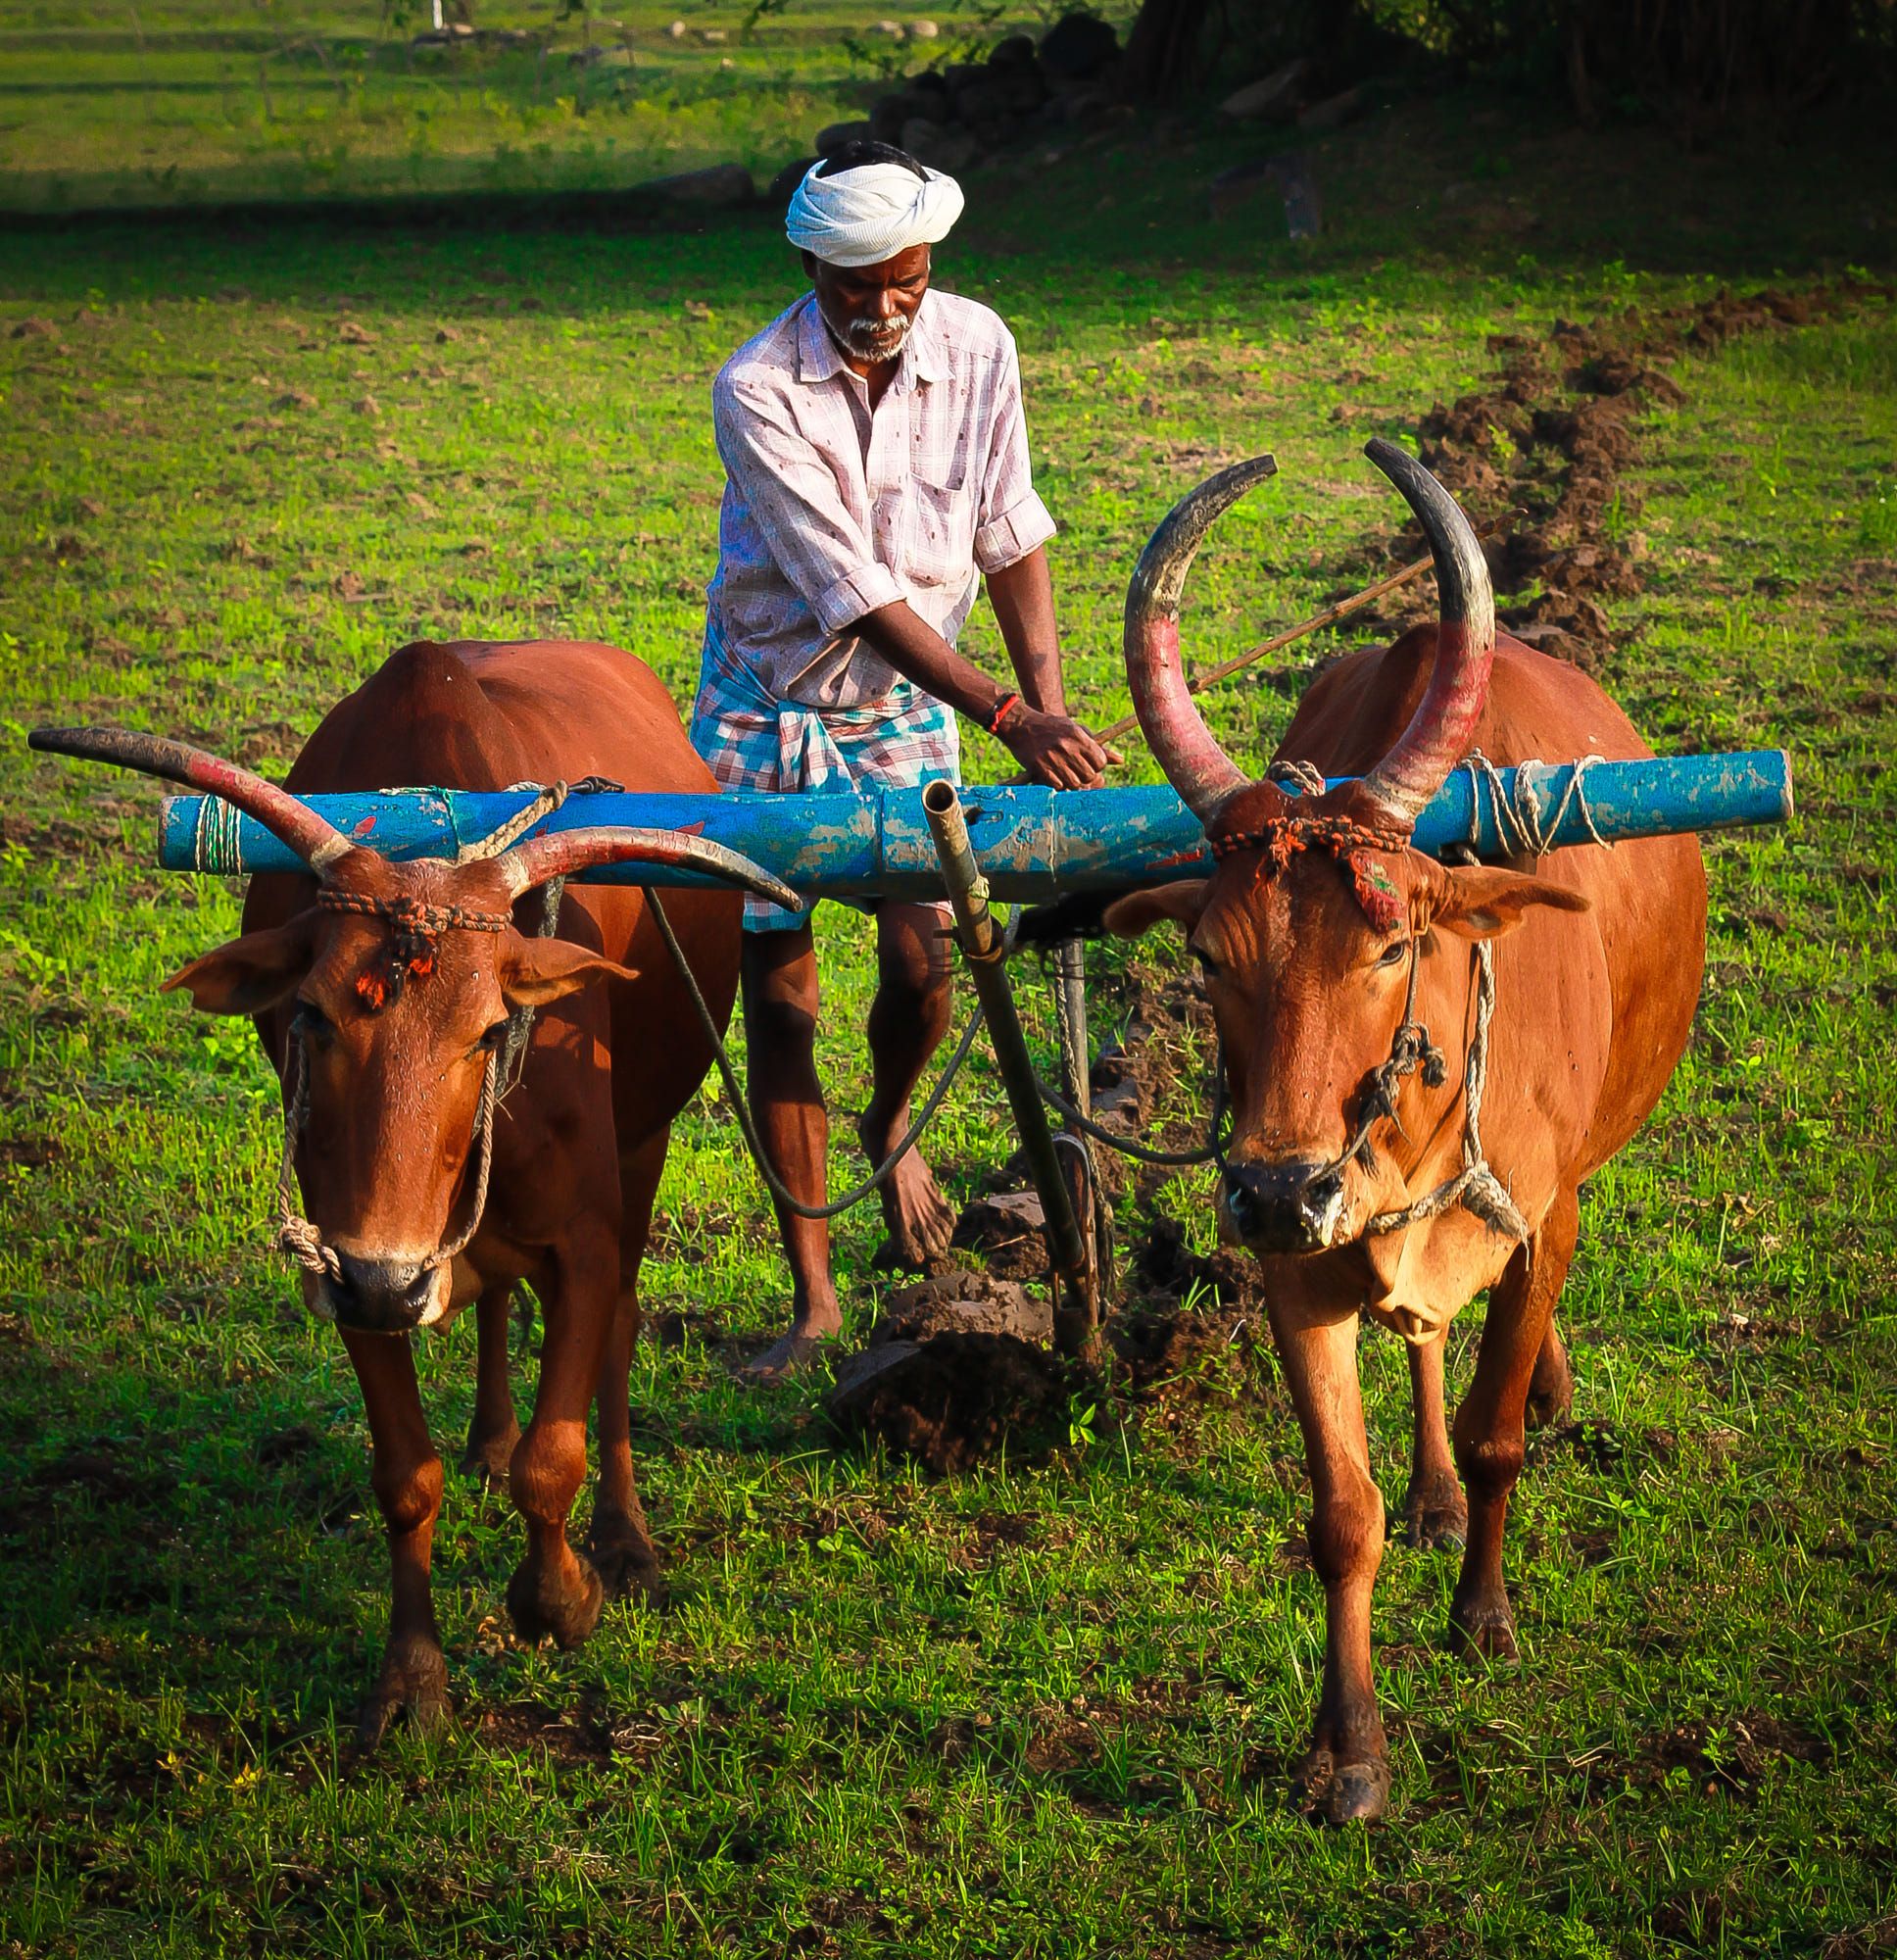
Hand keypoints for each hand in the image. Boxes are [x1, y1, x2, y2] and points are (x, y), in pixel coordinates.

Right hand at [998, 705, 1122, 790]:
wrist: (1021, 725)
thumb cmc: (1052, 728)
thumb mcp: (1075, 730)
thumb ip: (1097, 746)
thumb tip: (1121, 761)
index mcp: (1078, 736)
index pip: (1100, 762)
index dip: (1097, 765)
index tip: (1089, 762)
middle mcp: (1067, 747)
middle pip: (1089, 775)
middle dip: (1086, 775)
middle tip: (1076, 769)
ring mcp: (1053, 758)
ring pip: (1075, 784)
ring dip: (1072, 782)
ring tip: (1065, 772)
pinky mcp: (1041, 768)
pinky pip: (1058, 786)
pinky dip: (1058, 783)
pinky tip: (1054, 774)